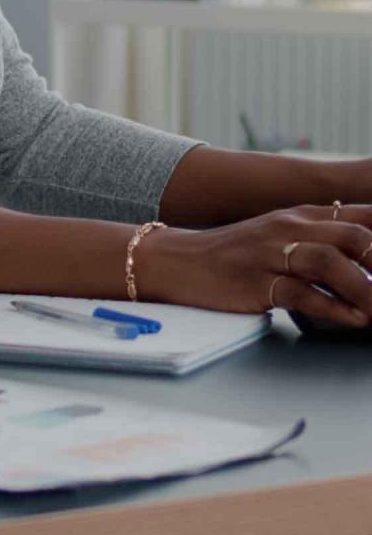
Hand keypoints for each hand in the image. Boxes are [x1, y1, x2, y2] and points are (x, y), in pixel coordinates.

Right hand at [136, 203, 371, 327]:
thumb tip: (365, 257)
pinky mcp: (256, 282)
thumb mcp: (281, 236)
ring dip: (365, 289)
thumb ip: (320, 241)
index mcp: (302, 214)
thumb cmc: (236, 253)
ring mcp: (271, 253)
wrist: (180, 260)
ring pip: (329, 263)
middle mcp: (289, 227)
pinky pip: (301, 293)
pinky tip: (353, 320)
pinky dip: (333, 308)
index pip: (360, 216)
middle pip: (352, 236)